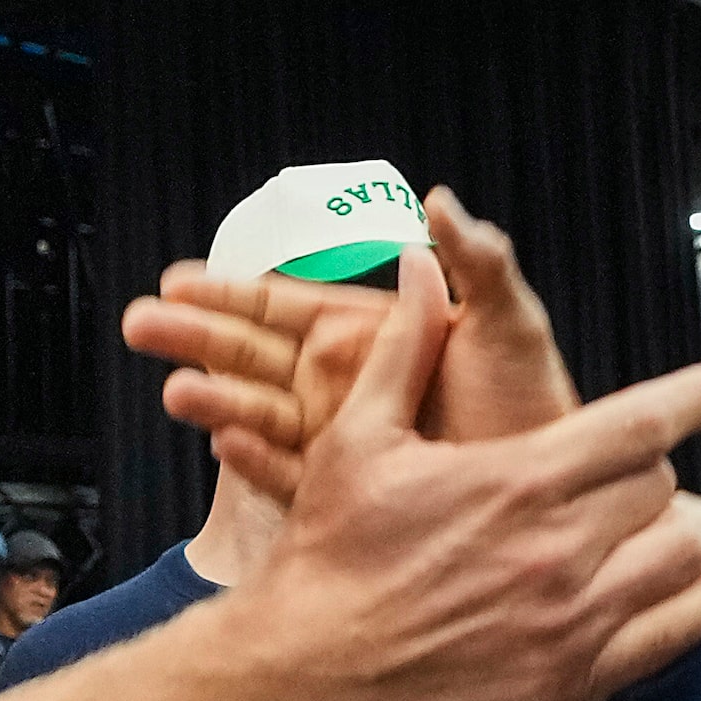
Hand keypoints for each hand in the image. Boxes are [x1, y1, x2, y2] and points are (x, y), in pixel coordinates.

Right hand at [120, 188, 580, 499]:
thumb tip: (442, 200)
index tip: (176, 276)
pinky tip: (224, 452)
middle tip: (138, 323)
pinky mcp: (360, 494)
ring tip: (176, 394)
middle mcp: (354, 383)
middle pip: (258, 353)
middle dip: (199, 336)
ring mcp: (351, 441)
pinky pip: (296, 476)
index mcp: (379, 334)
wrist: (562, 499)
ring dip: (219, 401)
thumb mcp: (511, 325)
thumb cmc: (540, 404)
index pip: (289, 302)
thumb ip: (478, 264)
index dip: (234, 288)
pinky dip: (261, 464)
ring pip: (265, 413)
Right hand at [217, 247, 700, 700]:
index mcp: (515, 479)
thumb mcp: (358, 438)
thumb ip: (405, 349)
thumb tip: (422, 267)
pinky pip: (680, 633)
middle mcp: (557, 550)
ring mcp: (573, 621)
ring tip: (667, 524)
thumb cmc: (329, 554)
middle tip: (629, 474)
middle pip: (664, 486)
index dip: (696, 397)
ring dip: (687, 530)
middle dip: (654, 470)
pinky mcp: (574, 681)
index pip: (642, 424)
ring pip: (686, 554)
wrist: (306, 672)